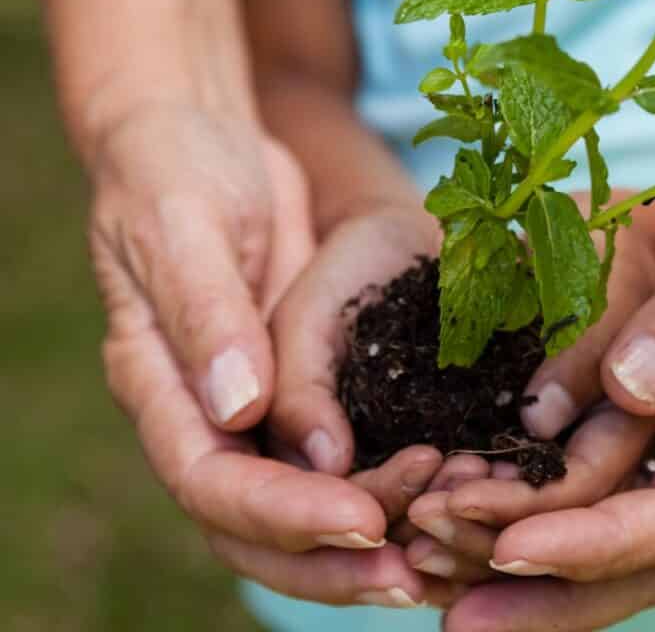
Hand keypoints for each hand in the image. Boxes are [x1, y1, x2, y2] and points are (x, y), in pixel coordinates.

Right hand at [93, 105, 444, 606]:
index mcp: (158, 382)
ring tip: (439, 552)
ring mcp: (247, 401)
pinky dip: (380, 481)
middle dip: (330, 556)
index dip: (284, 513)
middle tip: (414, 570)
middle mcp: (201, 410)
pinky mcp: (294, 380)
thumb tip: (240, 411)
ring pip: (296, 502)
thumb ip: (206, 313)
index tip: (363, 518)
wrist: (200, 140)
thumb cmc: (178, 170)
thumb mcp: (185, 225)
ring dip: (363, 538)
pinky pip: (333, 454)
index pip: (211, 479)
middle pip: (253, 523)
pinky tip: (441, 489)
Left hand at [444, 118, 654, 630]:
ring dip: (524, 541)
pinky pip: (596, 453)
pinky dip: (534, 480)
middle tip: (443, 592)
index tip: (515, 549)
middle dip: (546, 582)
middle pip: (641, 549)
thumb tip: (631, 389)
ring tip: (434, 551)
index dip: (602, 543)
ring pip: (608, 511)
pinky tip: (471, 485)